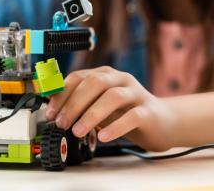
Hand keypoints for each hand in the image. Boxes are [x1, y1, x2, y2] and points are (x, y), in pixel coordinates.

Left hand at [46, 66, 178, 151]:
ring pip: (113, 97)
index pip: (79, 77)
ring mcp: (136, 93)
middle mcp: (121, 79)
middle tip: (61, 123)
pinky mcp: (148, 111)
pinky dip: (116, 126)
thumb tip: (54, 111)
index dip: (62, 94)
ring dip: (91, 114)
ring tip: (77, 131)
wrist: (163, 122)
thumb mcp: (100, 106)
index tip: (50, 112)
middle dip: (74, 104)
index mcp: (105, 75)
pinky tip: (104, 137)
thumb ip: (81, 105)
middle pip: (94, 84)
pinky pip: (132, 116)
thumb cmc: (126, 113)